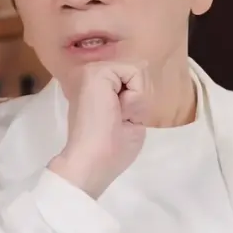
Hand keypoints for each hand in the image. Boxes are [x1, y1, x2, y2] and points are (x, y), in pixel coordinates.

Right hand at [48, 62, 149, 197]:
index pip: (133, 82)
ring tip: (116, 117)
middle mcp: (93, 76)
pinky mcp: (96, 71)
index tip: (119, 123)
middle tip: (118, 121)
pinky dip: (135, 97)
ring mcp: (93, 71)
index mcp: (99, 89)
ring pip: (138, 72)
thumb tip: (141, 75)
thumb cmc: (110, 151)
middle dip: (138, 101)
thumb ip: (135, 99)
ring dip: (136, 101)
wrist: (90, 162)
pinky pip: (135, 72)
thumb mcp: (131, 121)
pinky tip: (117, 110)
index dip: (137, 104)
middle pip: (137, 75)